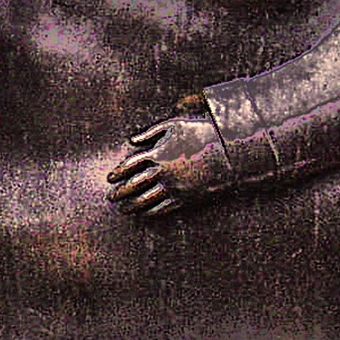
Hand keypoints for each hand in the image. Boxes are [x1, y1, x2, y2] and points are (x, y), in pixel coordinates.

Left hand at [106, 113, 234, 218]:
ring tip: (122, 209)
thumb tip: (131, 140)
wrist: (229, 149)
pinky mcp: (186, 197)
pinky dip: (150, 212)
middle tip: (110, 197)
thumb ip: (151, 132)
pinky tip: (143, 214)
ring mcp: (175, 186)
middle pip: (134, 185)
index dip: (117, 172)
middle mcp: (164, 172)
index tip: (110, 178)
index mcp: (158, 154)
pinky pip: (164, 208)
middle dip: (120, 192)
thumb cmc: (200, 132)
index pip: (130, 165)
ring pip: (146, 200)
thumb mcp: (174, 125)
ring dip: (131, 206)